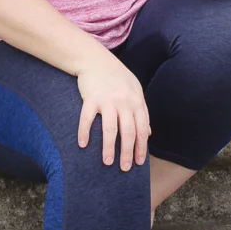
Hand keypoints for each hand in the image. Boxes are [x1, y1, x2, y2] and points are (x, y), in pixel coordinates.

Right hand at [76, 56, 149, 171]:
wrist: (97, 61)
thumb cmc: (118, 78)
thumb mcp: (135, 92)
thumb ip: (141, 112)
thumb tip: (147, 134)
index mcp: (136, 102)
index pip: (141, 129)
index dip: (141, 147)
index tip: (139, 162)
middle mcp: (124, 102)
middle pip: (128, 132)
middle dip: (127, 152)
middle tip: (125, 168)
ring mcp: (107, 100)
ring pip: (110, 128)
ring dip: (109, 147)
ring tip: (107, 162)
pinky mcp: (91, 98)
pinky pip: (87, 119)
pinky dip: (84, 132)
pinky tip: (83, 145)